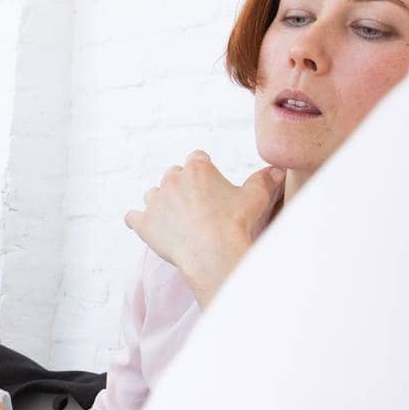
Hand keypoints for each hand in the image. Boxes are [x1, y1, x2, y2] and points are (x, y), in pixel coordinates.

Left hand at [124, 150, 284, 308]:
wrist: (211, 251)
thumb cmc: (234, 223)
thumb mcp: (255, 197)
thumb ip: (263, 181)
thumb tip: (276, 170)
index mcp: (197, 168)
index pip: (197, 159)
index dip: (204, 169)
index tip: (209, 182)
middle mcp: (172, 180)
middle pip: (173, 175)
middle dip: (182, 186)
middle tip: (195, 204)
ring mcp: (155, 201)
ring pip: (152, 194)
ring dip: (161, 202)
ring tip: (175, 217)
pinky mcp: (143, 223)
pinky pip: (132, 217)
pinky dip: (138, 220)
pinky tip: (145, 225)